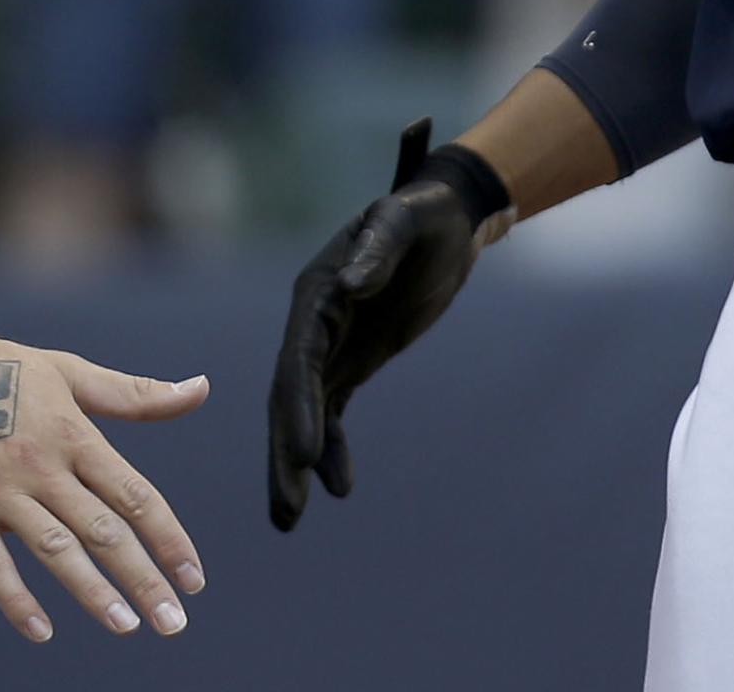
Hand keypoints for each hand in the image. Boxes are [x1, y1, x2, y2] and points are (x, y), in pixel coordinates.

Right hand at [0, 324, 208, 643]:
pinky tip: (41, 631)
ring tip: (126, 626)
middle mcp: (42, 465)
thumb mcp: (66, 370)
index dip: (169, 538)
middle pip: (103, 530)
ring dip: (92, 592)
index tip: (194, 578)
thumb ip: (133, 394)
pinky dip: (15, 598)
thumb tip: (200, 389)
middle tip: (173, 622)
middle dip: (143, 579)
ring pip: (55, 549)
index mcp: (73, 433)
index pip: (133, 495)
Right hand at [268, 119, 490, 531]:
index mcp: (315, 292)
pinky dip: (333, 449)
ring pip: (304, 412)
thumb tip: (348, 286)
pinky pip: (335, 412)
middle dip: (286, 453)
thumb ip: (377, 248)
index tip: (306, 455)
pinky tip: (339, 486)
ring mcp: (330, 344)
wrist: (447, 219)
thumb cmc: (424, 212)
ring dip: (296, 463)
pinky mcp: (352, 360)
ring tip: (290, 521)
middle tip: (288, 512)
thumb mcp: (404, 218)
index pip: (298, 359)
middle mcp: (312, 323)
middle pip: (289, 396)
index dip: (298, 408)